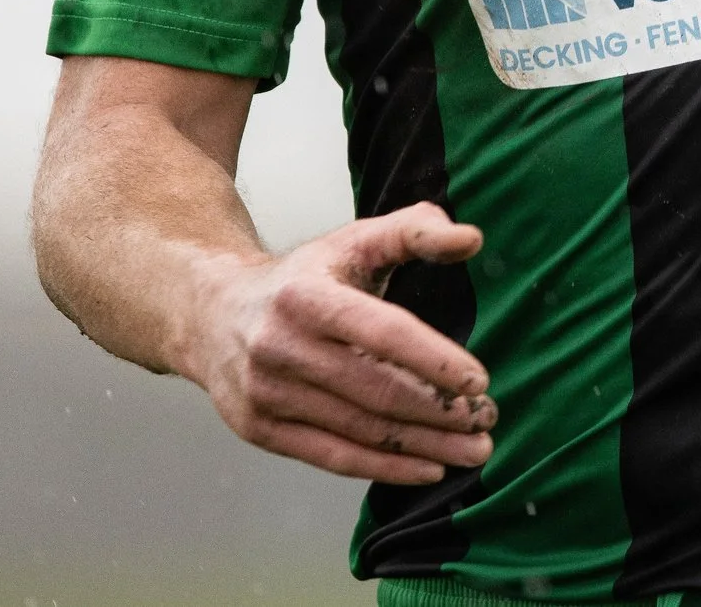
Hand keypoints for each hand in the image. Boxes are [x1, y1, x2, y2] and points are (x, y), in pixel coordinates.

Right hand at [175, 201, 496, 482]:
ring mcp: (265, 394)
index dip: (433, 359)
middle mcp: (279, 347)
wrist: (213, 314)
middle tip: (487, 419)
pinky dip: (385, 467)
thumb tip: (471, 239)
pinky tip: (429, 469)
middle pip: (375, 390)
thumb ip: (415, 231)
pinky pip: (332, 456)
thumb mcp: (354, 240)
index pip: (381, 332)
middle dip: (439, 410)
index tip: (479, 380)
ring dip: (424, 445)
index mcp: (306, 296)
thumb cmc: (304, 277)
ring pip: (359, 429)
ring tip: (474, 450)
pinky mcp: (260, 429)